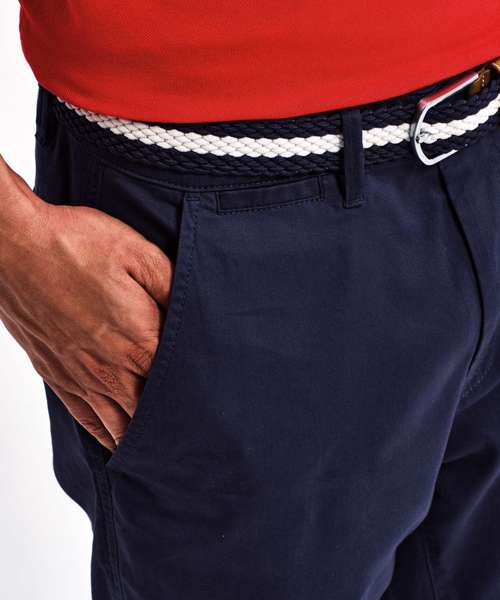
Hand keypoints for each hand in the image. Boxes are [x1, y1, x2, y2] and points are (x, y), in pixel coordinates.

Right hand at [0, 157, 171, 450]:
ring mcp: (80, 374)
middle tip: (198, 446)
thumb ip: (173, 289)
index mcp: (140, 341)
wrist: (14, 246)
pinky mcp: (55, 372)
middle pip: (151, 413)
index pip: (179, 387)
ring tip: (163, 458)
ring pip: (118, 423)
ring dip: (141, 440)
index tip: (218, 415)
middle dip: (175, 429)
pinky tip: (115, 443)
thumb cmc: (77, 244)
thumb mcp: (140, 255)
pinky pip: (85, 417)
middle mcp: (111, 368)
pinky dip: (104, 434)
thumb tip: (198, 313)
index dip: (200, 402)